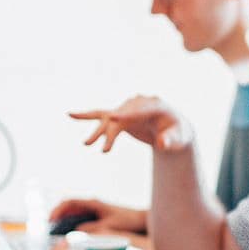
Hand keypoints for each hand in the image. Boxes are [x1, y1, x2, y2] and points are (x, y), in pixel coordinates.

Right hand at [49, 198, 147, 234]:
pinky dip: (73, 225)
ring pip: (74, 214)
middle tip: (50, 229)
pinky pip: (81, 219)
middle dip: (58, 216)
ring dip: (65, 221)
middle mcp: (92, 205)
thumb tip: (76, 232)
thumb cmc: (127, 221)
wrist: (141, 220)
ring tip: (57, 234)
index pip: (70, 202)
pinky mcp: (97, 217)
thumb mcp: (109, 226)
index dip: (58, 210)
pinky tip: (71, 235)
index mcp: (93, 203)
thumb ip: (93, 228)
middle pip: (69, 207)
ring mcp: (94, 210)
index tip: (51, 219)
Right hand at [69, 95, 193, 152]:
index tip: (115, 118)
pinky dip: (86, 116)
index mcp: (157, 105)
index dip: (128, 114)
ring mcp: (128, 109)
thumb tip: (162, 144)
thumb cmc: (178, 133)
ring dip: (98, 130)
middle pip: (123, 115)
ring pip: (109, 117)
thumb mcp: (179, 138)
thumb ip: (170, 140)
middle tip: (105, 146)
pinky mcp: (120, 116)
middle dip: (113, 129)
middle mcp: (139, 103)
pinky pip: (102, 116)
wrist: (173, 130)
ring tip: (87, 144)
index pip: (141, 108)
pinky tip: (69, 115)